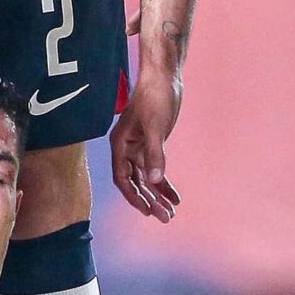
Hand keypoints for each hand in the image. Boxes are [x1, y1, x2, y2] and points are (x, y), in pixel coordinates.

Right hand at [109, 70, 181, 221]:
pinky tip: (175, 197)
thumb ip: (154, 153)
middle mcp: (127, 150)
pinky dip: (165, 184)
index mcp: (120, 145)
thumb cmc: (155, 96)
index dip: (134, 197)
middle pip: (136, 183)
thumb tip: (155, 180)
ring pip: (147, 180)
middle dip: (150, 201)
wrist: (164, 76)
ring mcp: (139, 149)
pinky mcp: (151, 146)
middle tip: (166, 218)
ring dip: (158, 196)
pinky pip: (156, 170)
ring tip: (172, 213)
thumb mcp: (155, 126)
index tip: (148, 211)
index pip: (123, 179)